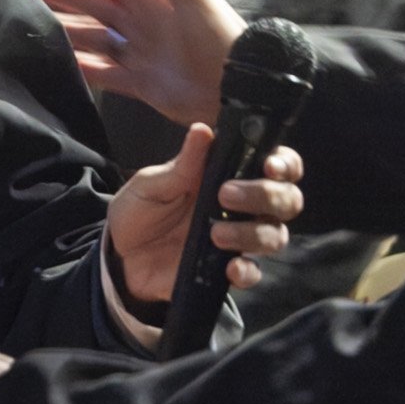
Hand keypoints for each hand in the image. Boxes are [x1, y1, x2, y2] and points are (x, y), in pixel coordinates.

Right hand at [25, 0, 241, 128]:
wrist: (238, 87)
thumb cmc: (219, 37)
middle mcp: (142, 20)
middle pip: (94, 2)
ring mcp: (139, 51)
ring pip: (93, 35)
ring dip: (67, 26)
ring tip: (36, 19)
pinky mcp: (140, 82)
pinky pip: (103, 72)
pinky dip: (83, 66)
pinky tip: (62, 60)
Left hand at [104, 131, 302, 310]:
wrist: (117, 255)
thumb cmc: (140, 211)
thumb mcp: (152, 184)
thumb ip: (182, 164)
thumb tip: (203, 130)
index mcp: (230, 177)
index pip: (277, 165)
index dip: (285, 164)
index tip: (269, 165)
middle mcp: (243, 208)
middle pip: (287, 200)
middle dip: (267, 195)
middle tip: (227, 194)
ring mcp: (238, 240)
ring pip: (275, 235)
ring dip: (253, 232)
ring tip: (216, 233)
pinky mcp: (226, 271)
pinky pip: (253, 273)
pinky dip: (247, 271)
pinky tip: (230, 267)